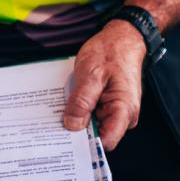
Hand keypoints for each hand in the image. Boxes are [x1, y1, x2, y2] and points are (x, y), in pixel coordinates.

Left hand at [63, 19, 145, 148]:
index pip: (107, 140)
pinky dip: (80, 108)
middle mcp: (124, 114)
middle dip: (78, 128)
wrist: (121, 38)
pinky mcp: (109, 103)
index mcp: (124, 110)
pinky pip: (93, 112)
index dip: (86, 142)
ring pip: (94, 123)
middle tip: (55, 121)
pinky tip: (68, 101)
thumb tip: (72, 126)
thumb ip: (81, 101)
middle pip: (99, 133)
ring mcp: (117, 109)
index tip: (65, 138)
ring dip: (78, 116)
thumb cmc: (109, 53)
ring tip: (61, 107)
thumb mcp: (91, 74)